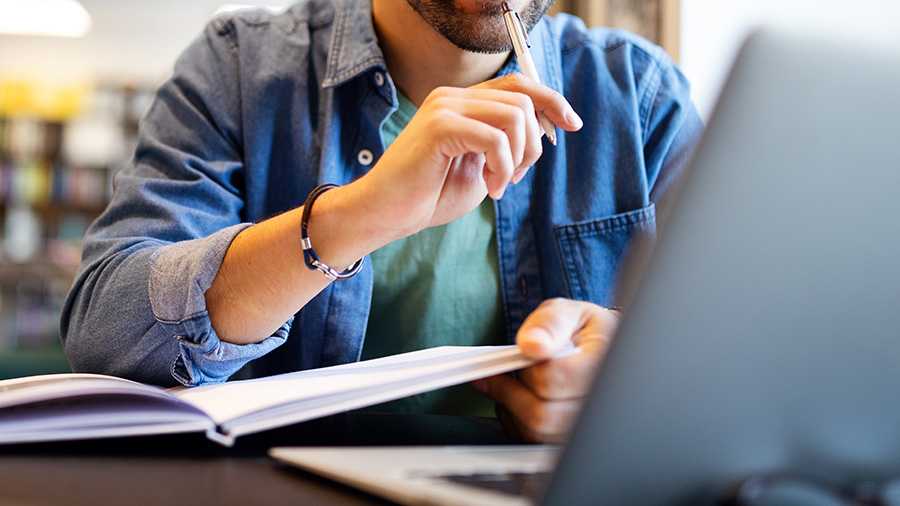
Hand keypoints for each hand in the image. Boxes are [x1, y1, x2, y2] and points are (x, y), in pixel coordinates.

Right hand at [352, 73, 582, 241]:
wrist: (386, 214)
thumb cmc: (429, 196)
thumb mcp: (480, 167)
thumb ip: (507, 145)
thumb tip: (544, 127)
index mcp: (462, 102)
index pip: (519, 84)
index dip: (552, 100)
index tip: (572, 125)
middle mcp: (453, 96)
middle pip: (523, 100)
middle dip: (533, 145)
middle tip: (513, 178)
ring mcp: (444, 107)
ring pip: (514, 117)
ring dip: (517, 158)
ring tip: (498, 184)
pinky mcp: (439, 127)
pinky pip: (495, 138)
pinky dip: (501, 167)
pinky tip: (489, 187)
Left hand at [473, 299, 618, 442]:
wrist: (599, 350)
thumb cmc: (582, 332)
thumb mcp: (568, 313)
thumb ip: (549, 323)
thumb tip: (531, 344)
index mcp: (604, 365)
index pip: (556, 378)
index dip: (528, 367)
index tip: (514, 357)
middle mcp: (600, 402)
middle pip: (543, 413)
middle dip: (513, 390)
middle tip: (501, 371)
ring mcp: (588, 426)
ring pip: (536, 431)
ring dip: (512, 407)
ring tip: (512, 383)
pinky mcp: (570, 439)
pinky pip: (533, 440)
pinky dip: (517, 421)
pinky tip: (520, 399)